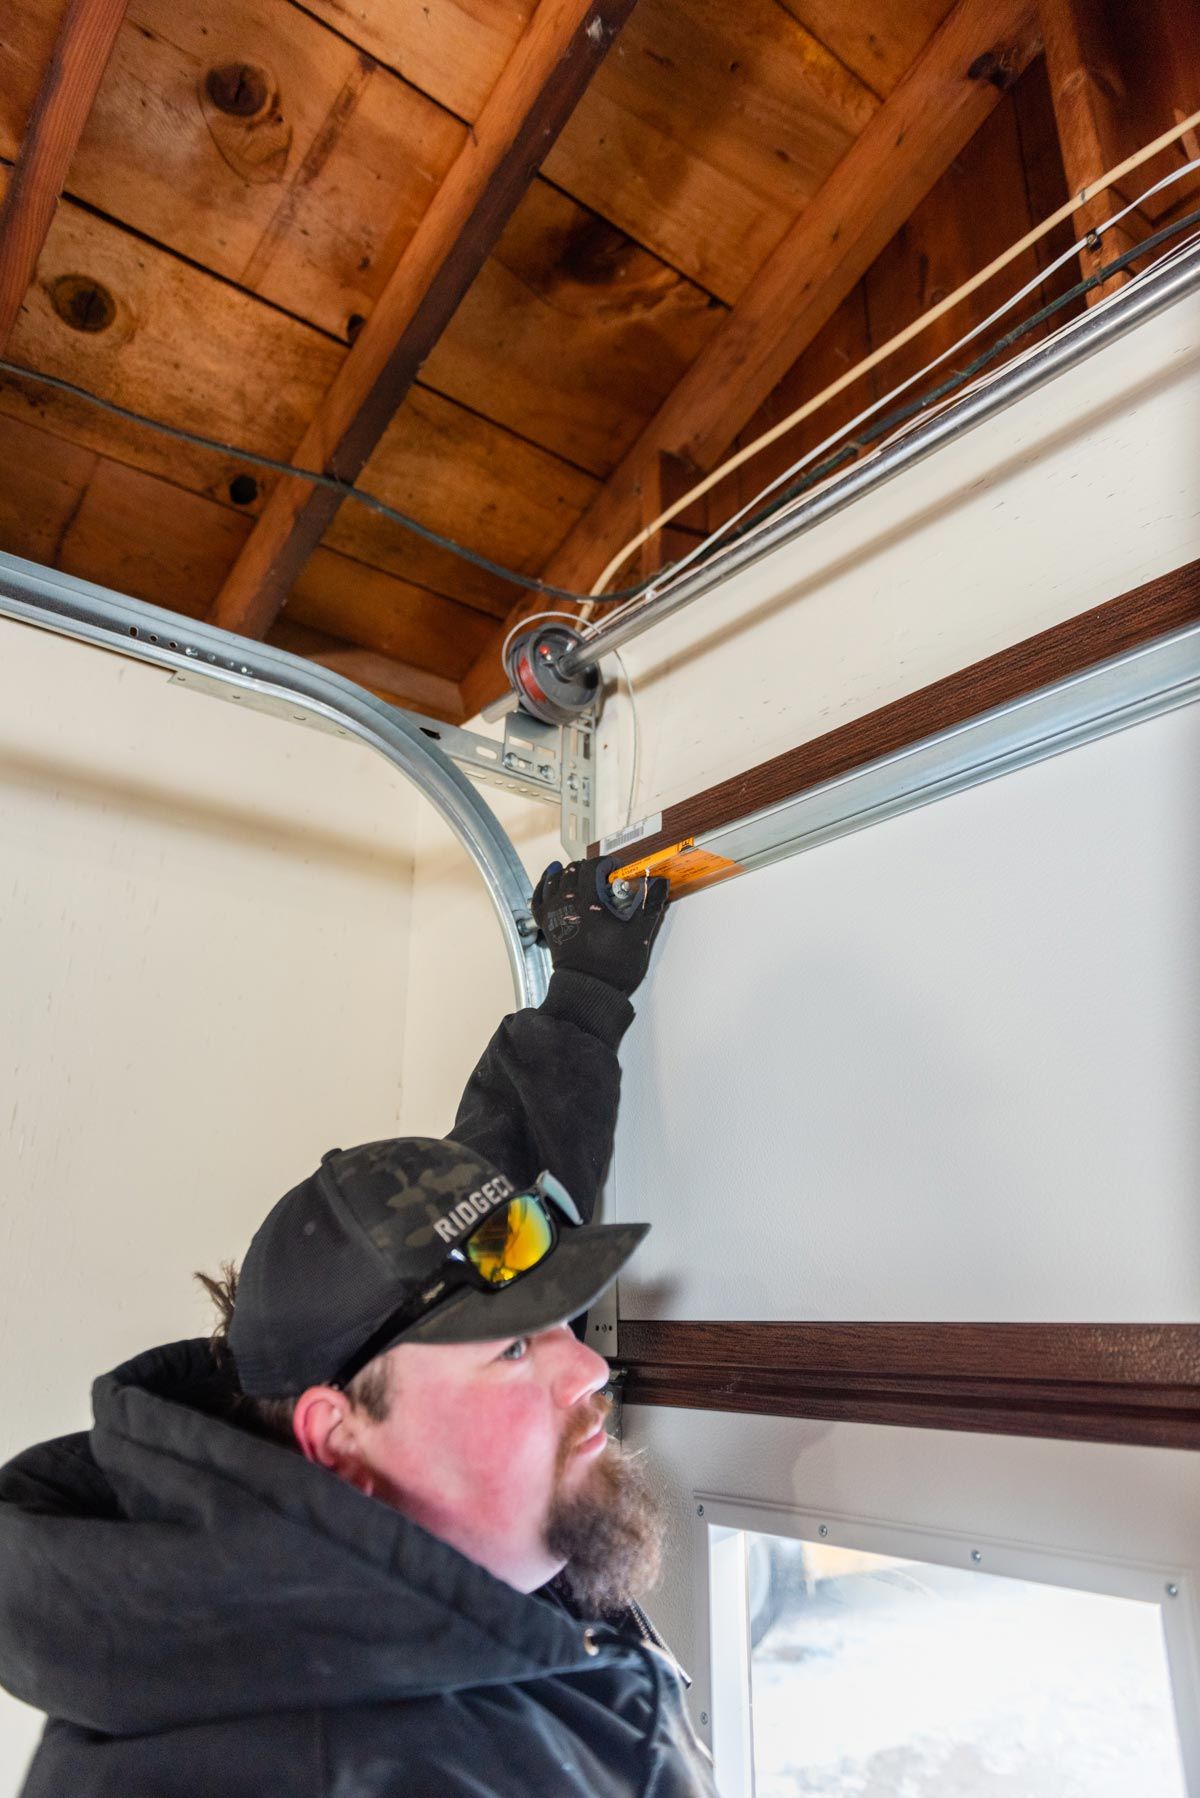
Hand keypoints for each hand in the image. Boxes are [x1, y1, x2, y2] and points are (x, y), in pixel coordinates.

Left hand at [531, 857, 668, 997]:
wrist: (590, 989)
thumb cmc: (613, 966)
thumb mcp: (639, 934)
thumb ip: (650, 905)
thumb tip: (660, 884)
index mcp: (590, 902)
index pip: (594, 867)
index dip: (606, 863)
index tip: (615, 868)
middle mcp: (568, 903)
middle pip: (573, 871)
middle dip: (588, 867)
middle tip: (601, 874)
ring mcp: (554, 914)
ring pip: (554, 880)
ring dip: (566, 872)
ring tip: (577, 872)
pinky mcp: (547, 926)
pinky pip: (538, 898)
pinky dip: (543, 886)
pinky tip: (549, 881)